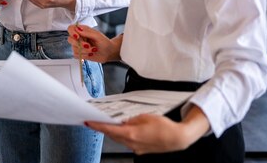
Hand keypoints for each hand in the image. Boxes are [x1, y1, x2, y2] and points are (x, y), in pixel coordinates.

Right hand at [67, 24, 121, 62]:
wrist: (108, 53)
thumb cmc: (104, 42)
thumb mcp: (97, 36)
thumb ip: (87, 32)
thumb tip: (77, 29)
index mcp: (82, 30)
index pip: (71, 28)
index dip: (72, 32)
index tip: (77, 37)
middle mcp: (79, 37)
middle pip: (70, 39)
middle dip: (80, 44)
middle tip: (88, 46)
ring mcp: (78, 46)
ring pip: (74, 48)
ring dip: (84, 51)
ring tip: (93, 50)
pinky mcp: (80, 53)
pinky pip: (76, 55)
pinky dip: (84, 55)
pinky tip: (90, 54)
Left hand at [85, 106, 209, 154]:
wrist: (178, 139)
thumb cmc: (164, 126)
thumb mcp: (145, 116)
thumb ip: (131, 119)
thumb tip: (122, 121)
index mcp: (132, 134)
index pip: (109, 129)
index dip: (97, 125)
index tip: (88, 122)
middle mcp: (132, 143)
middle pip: (113, 135)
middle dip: (104, 128)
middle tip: (95, 121)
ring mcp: (137, 149)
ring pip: (120, 140)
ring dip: (113, 132)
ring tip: (108, 124)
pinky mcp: (141, 150)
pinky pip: (128, 143)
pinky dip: (123, 136)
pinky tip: (124, 130)